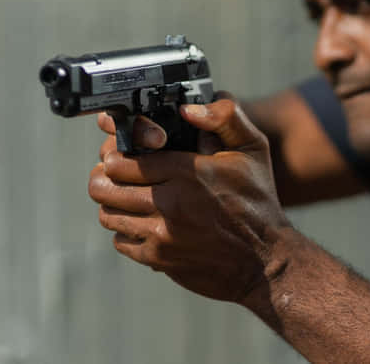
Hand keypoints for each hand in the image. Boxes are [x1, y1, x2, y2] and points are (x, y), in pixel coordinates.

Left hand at [88, 98, 290, 303]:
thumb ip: (225, 116)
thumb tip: (188, 110)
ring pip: (108, 214)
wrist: (266, 259)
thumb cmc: (257, 200)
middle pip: (104, 187)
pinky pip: (121, 242)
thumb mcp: (253, 149)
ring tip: (126, 197)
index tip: (121, 154)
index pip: (122, 160)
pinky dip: (126, 232)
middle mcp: (170, 203)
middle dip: (104, 177)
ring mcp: (162, 234)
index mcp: (188, 172)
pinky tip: (143, 223)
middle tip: (112, 175)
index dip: (116, 154)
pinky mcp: (159, 259)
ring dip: (113, 204)